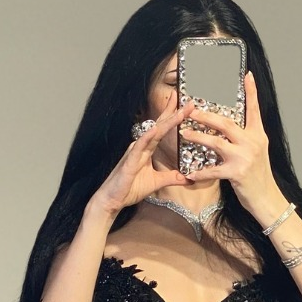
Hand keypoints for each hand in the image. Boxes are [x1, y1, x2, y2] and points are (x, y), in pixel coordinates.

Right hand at [92, 91, 195, 216]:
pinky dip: (147, 137)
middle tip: (189, 101)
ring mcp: (135, 151)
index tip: (187, 106)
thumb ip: (172, 178)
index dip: (174, 116)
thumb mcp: (157, 182)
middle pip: (160, 125)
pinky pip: (139, 146)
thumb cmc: (130, 189)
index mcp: (147, 149)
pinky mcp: (129, 161)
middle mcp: (141, 146)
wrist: (112, 200)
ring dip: (166, 122)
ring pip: (153, 133)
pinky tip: (156, 129)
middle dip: (174, 112)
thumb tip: (188, 178)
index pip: (163, 129)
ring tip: (179, 111)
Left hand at [181, 71, 276, 215]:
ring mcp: (244, 157)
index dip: (251, 92)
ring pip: (217, 142)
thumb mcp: (258, 152)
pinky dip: (201, 173)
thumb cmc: (258, 176)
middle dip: (207, 116)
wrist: (267, 198)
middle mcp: (252, 143)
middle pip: (226, 123)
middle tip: (191, 110)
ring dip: (198, 137)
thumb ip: (247, 138)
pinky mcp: (237, 173)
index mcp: (258, 135)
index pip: (254, 109)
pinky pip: (213, 171)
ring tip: (184, 133)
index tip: (247, 75)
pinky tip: (190, 173)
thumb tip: (233, 128)